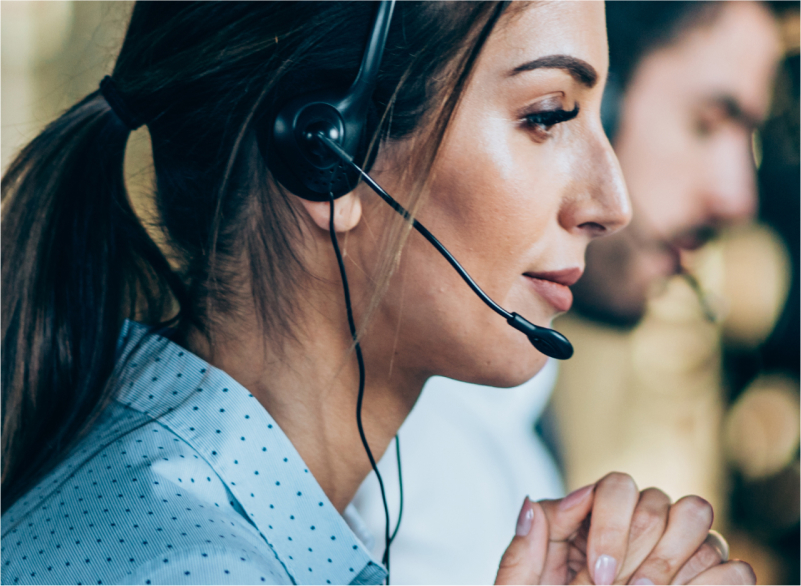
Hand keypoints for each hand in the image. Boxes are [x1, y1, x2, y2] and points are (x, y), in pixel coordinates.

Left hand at [494, 473, 754, 584]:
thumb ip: (523, 551)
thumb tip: (531, 504)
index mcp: (591, 522)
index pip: (618, 487)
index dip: (612, 525)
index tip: (599, 574)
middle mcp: (637, 528)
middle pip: (659, 501)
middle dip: (640, 552)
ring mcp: (677, 554)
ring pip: (698, 520)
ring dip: (673, 563)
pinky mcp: (710, 583)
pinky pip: (734, 569)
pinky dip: (714, 584)